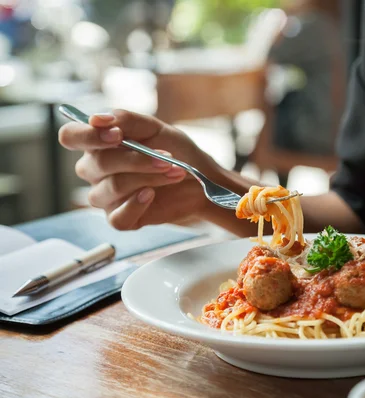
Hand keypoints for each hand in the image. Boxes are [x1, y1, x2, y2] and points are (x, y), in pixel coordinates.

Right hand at [59, 109, 221, 229]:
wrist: (200, 178)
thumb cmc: (175, 150)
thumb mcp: (155, 128)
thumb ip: (126, 120)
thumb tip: (97, 119)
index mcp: (97, 144)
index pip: (70, 136)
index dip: (88, 135)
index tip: (117, 135)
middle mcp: (94, 171)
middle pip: (96, 164)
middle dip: (136, 159)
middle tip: (168, 157)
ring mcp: (105, 197)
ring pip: (112, 188)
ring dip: (147, 178)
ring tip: (175, 171)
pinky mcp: (120, 218)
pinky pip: (117, 217)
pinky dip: (137, 204)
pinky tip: (152, 194)